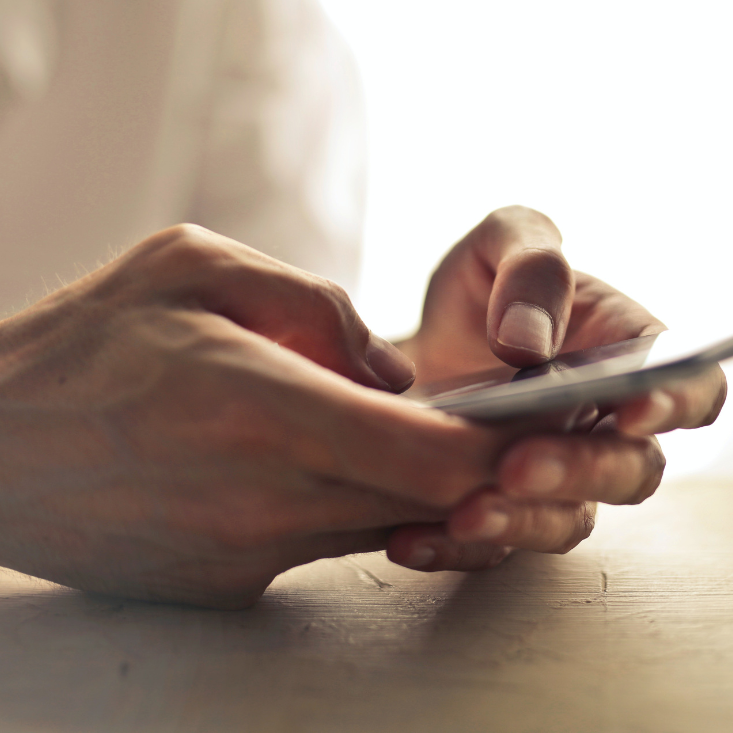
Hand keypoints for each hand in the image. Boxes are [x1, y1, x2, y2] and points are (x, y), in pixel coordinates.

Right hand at [0, 225, 533, 607]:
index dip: (500, 446)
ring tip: (396, 429)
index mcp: (264, 409)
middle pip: (427, 504)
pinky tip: (312, 463)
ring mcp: (246, 556)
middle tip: (494, 423)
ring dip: (411, 486)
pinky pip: (323, 545)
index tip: (531, 423)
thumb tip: (393, 370)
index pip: (433, 457)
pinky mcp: (226, 585)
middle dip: (474, 467)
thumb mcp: (192, 265)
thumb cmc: (82, 342)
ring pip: (382, 528)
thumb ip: (317, 305)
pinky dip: (346, 507)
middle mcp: (265, 500)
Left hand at [386, 207, 726, 571]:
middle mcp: (606, 428)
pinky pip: (494, 548)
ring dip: (524, 522)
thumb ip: (530, 265)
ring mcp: (559, 480)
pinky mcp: (505, 515)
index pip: (692, 386)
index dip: (677, 402)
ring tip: (465, 513)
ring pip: (570, 521)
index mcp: (630, 355)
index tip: (632, 409)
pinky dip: (453, 549)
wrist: (411, 348)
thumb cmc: (483, 290)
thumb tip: (527, 344)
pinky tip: (410, 538)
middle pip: (632, 470)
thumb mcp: (501, 243)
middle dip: (581, 471)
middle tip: (518, 464)